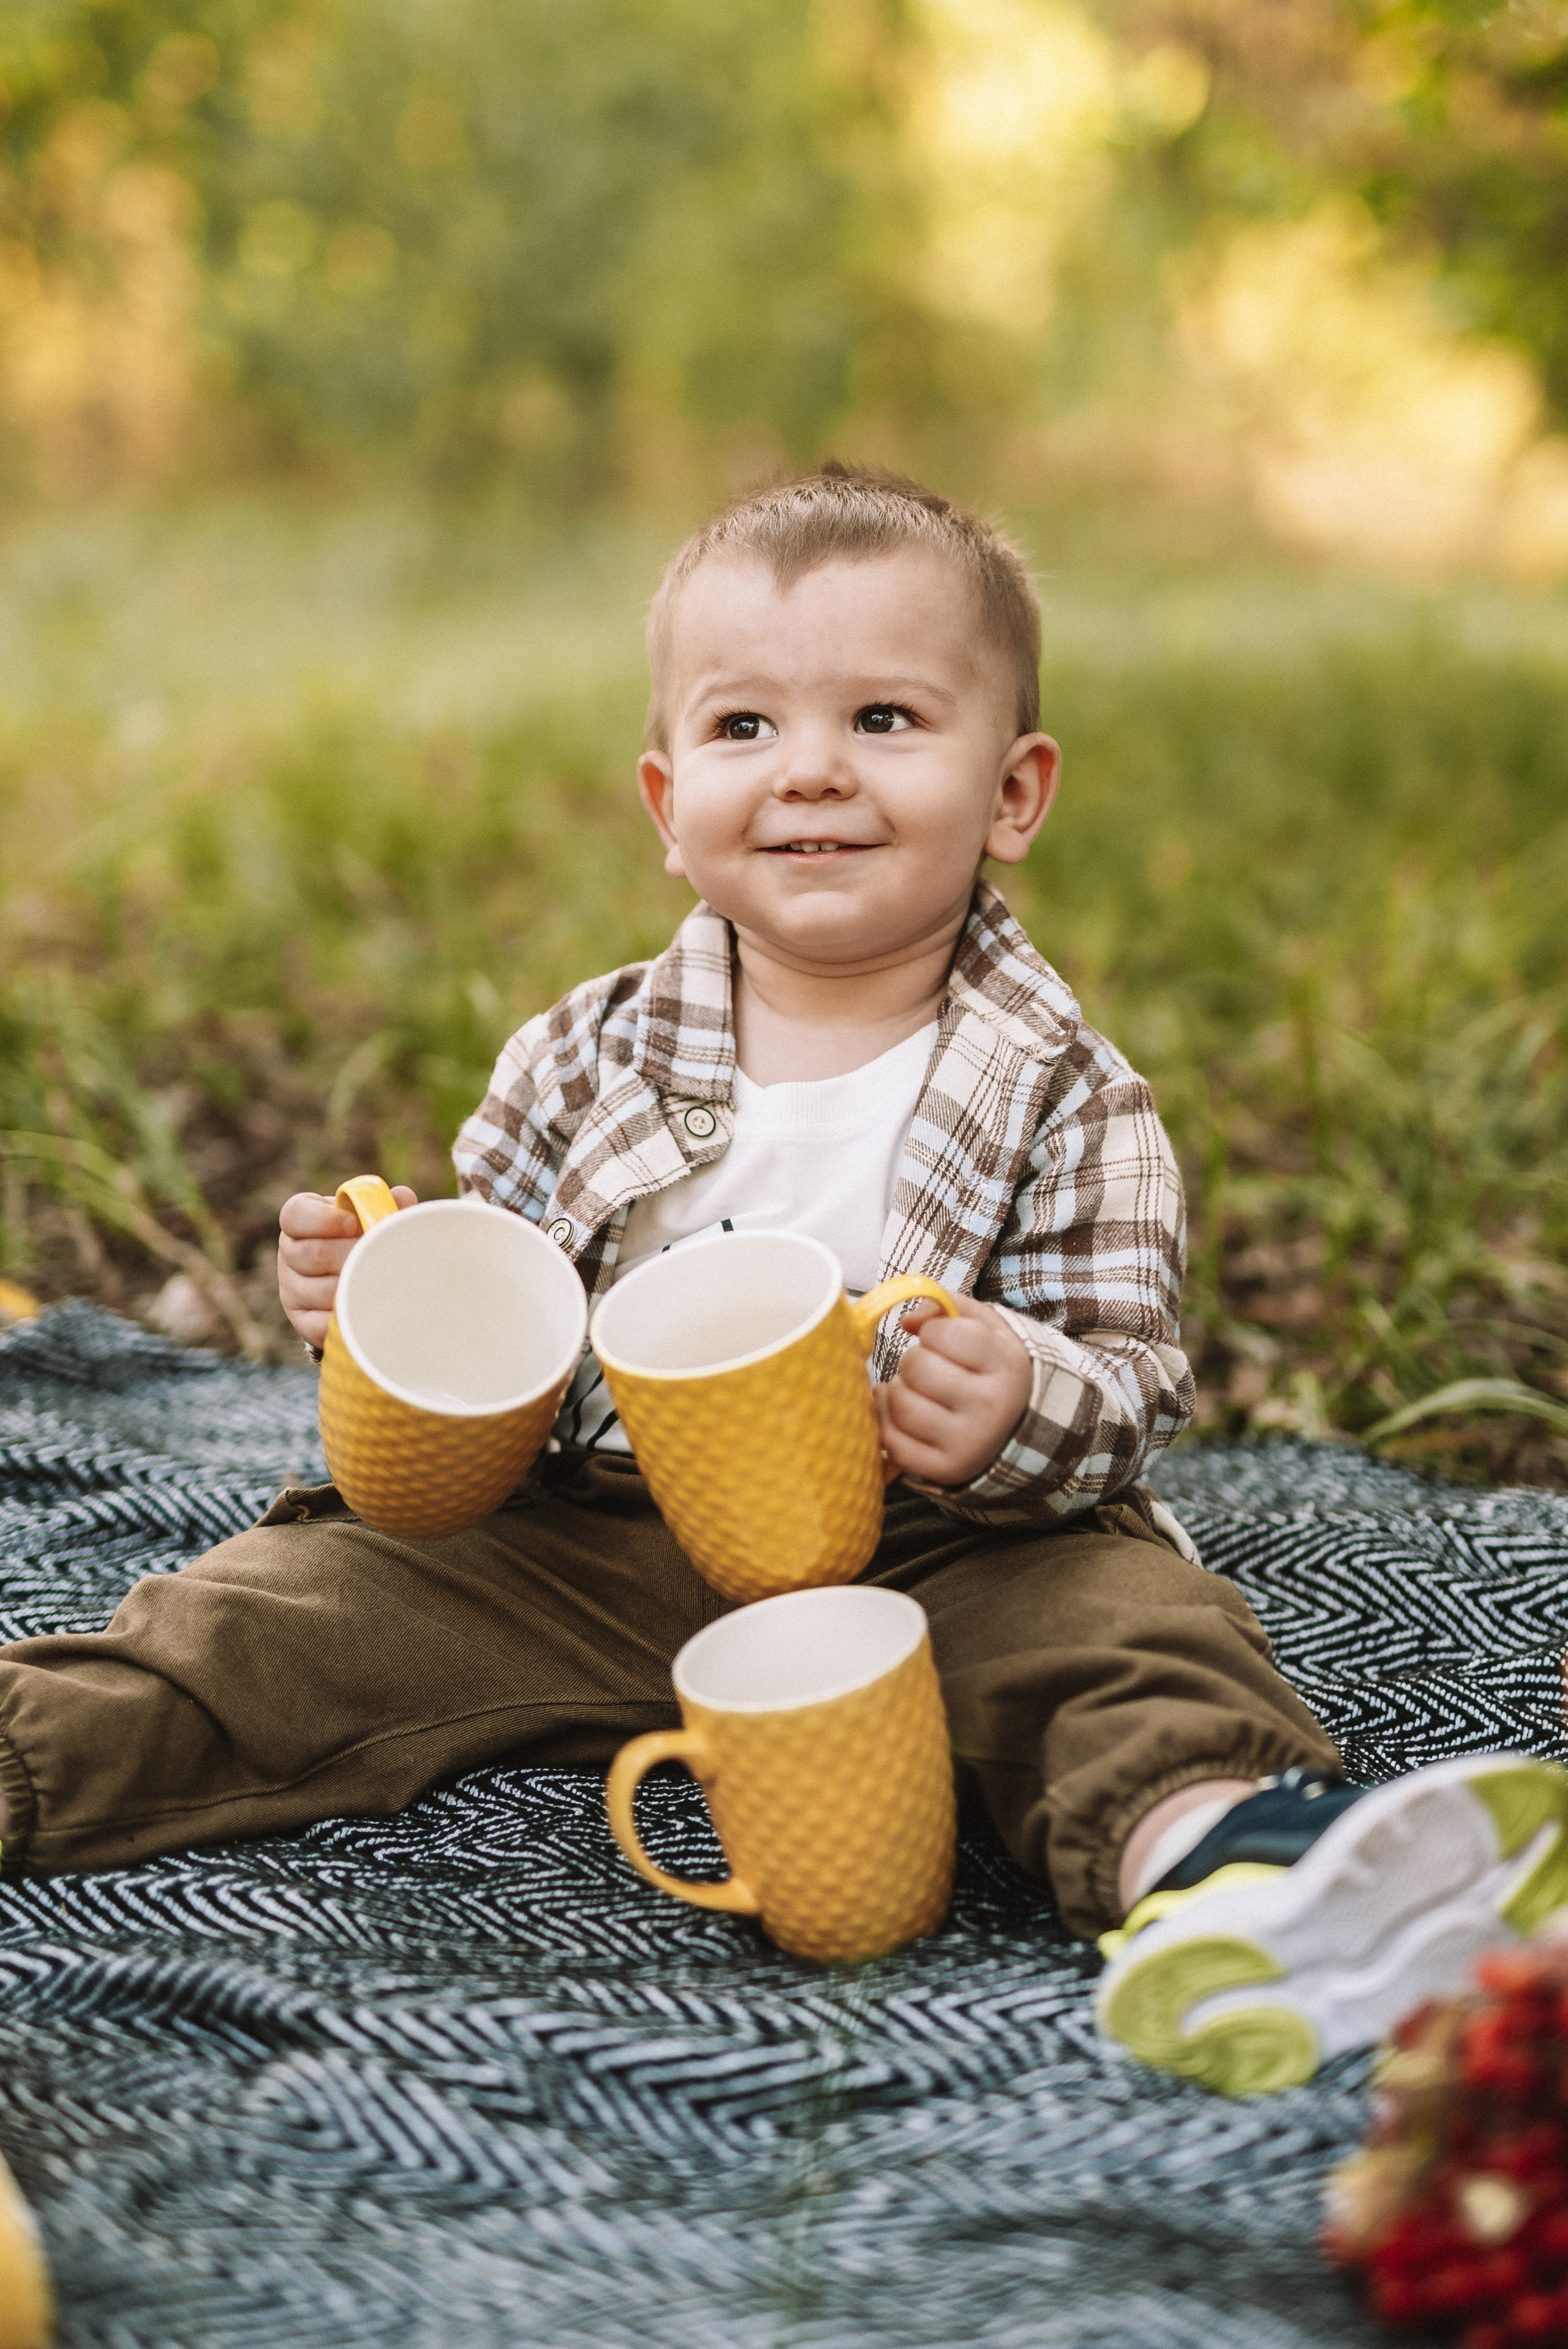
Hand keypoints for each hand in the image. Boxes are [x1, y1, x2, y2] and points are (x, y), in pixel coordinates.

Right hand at [278, 1188, 417, 1348]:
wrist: (359, 1280)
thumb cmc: (364, 1239)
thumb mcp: (372, 1218)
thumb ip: (385, 1207)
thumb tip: (401, 1197)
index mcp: (300, 1221)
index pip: (296, 1214)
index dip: (323, 1219)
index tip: (354, 1223)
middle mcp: (290, 1253)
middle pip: (311, 1254)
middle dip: (350, 1256)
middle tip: (378, 1257)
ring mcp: (291, 1288)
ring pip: (317, 1290)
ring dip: (352, 1287)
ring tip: (380, 1282)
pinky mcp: (301, 1320)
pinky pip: (318, 1324)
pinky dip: (344, 1318)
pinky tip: (366, 1311)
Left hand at [873, 1295, 1031, 1488]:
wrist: (1015, 1426)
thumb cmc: (989, 1368)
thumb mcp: (984, 1327)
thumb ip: (946, 1307)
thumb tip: (907, 1321)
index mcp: (1005, 1365)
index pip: (942, 1332)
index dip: (933, 1331)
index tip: (943, 1341)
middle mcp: (991, 1407)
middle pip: (916, 1367)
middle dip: (913, 1361)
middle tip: (930, 1369)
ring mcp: (968, 1442)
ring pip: (900, 1403)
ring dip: (899, 1391)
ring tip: (919, 1391)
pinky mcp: (945, 1469)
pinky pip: (892, 1442)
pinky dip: (887, 1422)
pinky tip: (901, 1413)